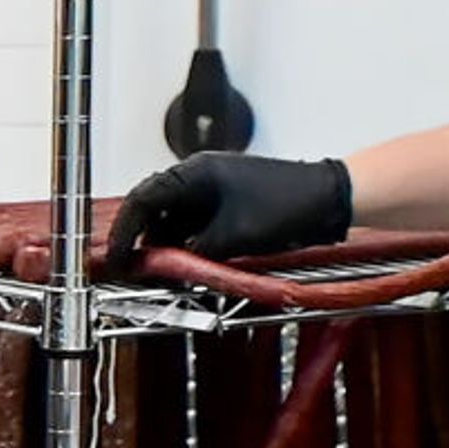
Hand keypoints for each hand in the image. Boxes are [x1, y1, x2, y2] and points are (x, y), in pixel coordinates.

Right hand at [103, 152, 352, 268]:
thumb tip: (167, 269)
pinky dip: (187, 246)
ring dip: (166, 246)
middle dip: (141, 240)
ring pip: (174, 220)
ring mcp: (214, 190)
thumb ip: (194, 254)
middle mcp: (199, 177)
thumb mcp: (233, 238)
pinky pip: (195, 225)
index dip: (124, 232)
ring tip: (161, 273)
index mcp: (195, 174)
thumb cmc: (288, 206)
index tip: (117, 259)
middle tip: (132, 269)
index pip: (144, 200)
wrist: (331, 200)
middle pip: (154, 209)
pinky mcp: (227, 205)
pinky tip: (188, 266)